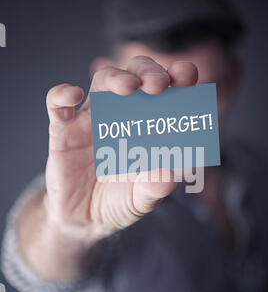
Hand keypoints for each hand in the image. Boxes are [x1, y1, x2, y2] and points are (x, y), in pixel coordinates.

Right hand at [45, 56, 197, 235]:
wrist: (84, 219)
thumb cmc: (120, 201)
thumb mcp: (142, 199)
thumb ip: (157, 187)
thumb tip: (173, 173)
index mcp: (150, 124)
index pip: (168, 89)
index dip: (179, 76)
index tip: (187, 77)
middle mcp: (123, 114)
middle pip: (136, 74)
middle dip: (149, 72)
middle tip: (158, 85)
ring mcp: (93, 119)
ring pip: (102, 81)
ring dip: (116, 77)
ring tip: (128, 87)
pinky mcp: (63, 131)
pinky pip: (57, 104)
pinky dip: (62, 94)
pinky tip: (74, 94)